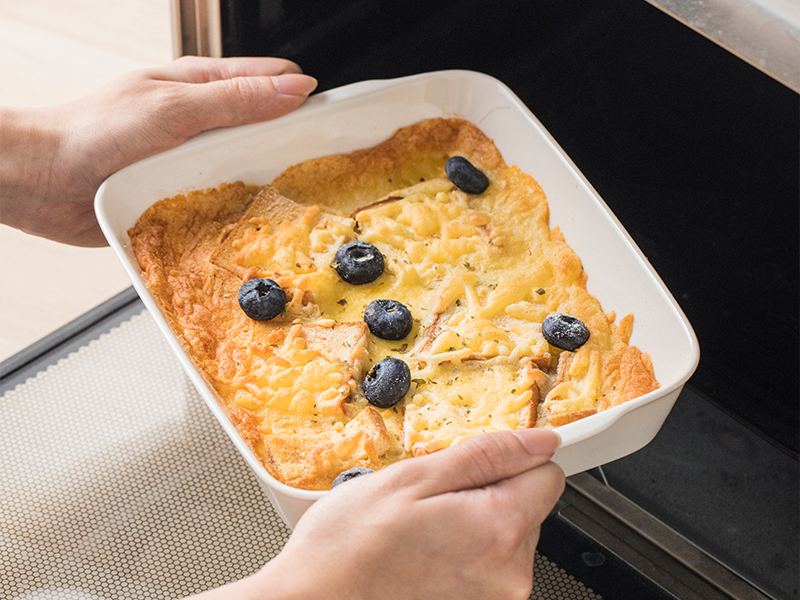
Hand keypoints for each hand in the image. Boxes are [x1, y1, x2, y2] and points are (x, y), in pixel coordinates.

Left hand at [0, 56, 316, 246]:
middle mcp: (202, 125)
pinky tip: (253, 223)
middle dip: (295, 146)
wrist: (42, 183)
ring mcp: (194, 162)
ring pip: (248, 171)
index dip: (307, 97)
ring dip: (267, 183)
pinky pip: (223, 204)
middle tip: (327, 165)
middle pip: (266, 132)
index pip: (271, 83)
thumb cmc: (92, 133)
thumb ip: (234, 99)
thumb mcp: (172, 107)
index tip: (341, 116)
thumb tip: (292, 88)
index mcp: (202, 88)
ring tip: (296, 198)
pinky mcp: (183, 198)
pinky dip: (239, 212)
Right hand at [253, 429, 564, 599]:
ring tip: (420, 531)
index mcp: (500, 529)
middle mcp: (510, 575)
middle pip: (526, 508)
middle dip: (487, 494)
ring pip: (503, 539)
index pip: (548, 475)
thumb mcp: (413, 478)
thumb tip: (540, 441)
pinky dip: (461, 557)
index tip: (486, 460)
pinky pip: (485, 569)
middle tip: (432, 499)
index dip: (515, 459)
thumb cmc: (349, 548)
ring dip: (471, 526)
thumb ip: (486, 455)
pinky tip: (422, 557)